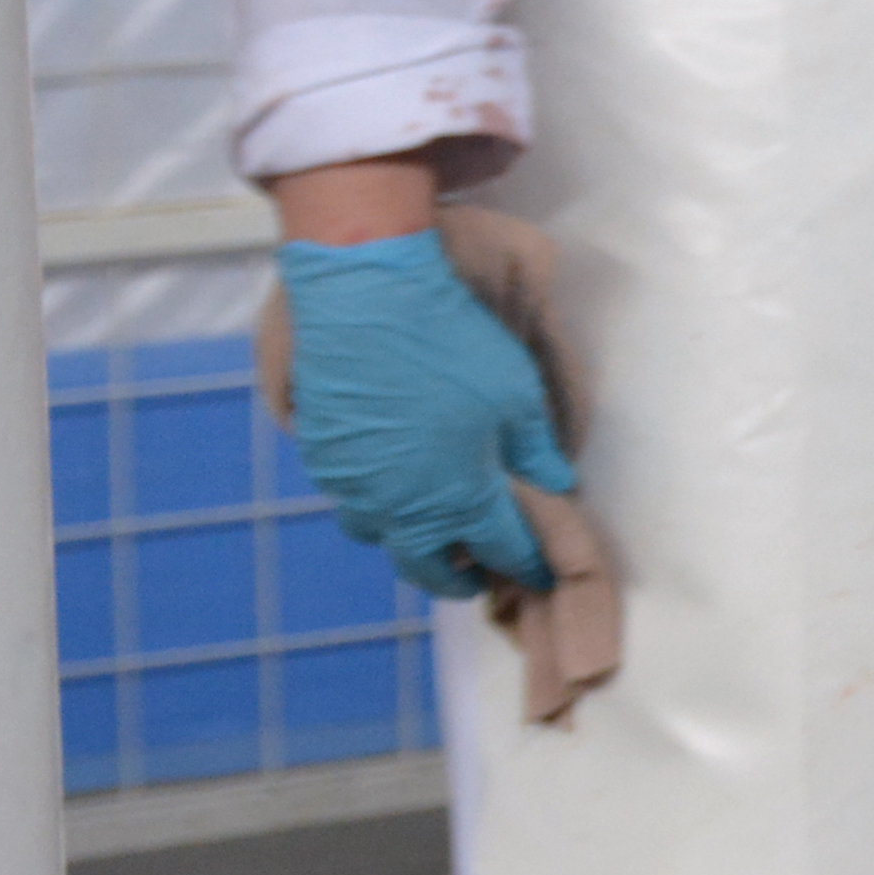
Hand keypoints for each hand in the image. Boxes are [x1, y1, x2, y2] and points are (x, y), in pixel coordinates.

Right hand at [275, 234, 572, 597]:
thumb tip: (554, 484)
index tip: (538, 571)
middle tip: (474, 577)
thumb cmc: (451, 343)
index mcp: (457, 495)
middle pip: (426, 565)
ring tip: (426, 530)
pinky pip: (345, 494)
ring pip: (376, 534)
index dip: (523, 560)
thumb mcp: (516, 392)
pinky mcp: (319, 454)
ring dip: (404, 539)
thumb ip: (535, 449)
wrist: (366, 297)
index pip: (499, 547)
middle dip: (455, 577)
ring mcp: (351, 483)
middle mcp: (398, 504)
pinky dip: (369, 499)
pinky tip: (385, 479)